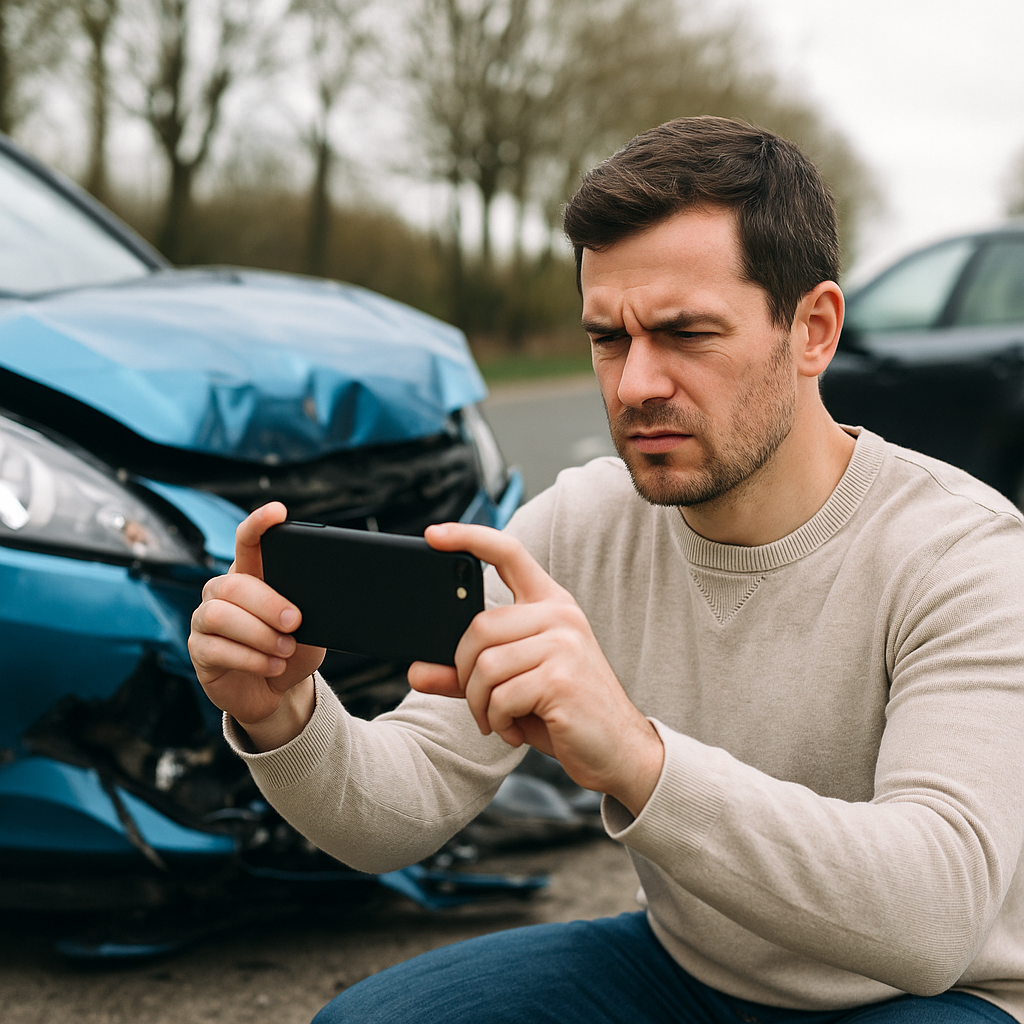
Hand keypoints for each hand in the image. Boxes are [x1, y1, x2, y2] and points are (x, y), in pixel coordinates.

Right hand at [188, 501, 324, 750]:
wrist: (274, 693)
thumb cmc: (291, 652)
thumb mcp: (311, 630)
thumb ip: (310, 611)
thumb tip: (320, 602)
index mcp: (251, 576)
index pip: (248, 542)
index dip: (259, 524)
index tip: (278, 511)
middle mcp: (221, 592)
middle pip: (236, 584)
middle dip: (269, 603)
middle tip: (296, 622)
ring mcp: (205, 620)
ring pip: (222, 616)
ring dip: (259, 635)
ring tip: (285, 650)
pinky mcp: (199, 650)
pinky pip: (218, 649)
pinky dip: (251, 659)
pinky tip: (272, 666)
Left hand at [411, 523, 663, 815]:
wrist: (617, 750)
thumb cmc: (562, 711)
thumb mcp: (513, 685)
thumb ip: (466, 673)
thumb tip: (416, 670)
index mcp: (549, 604)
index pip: (508, 553)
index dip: (469, 538)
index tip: (434, 535)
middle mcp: (560, 616)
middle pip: (479, 627)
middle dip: (465, 673)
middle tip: (479, 702)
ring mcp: (564, 645)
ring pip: (486, 665)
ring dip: (480, 703)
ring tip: (498, 718)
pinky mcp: (562, 679)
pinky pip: (501, 695)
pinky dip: (498, 720)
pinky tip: (515, 729)